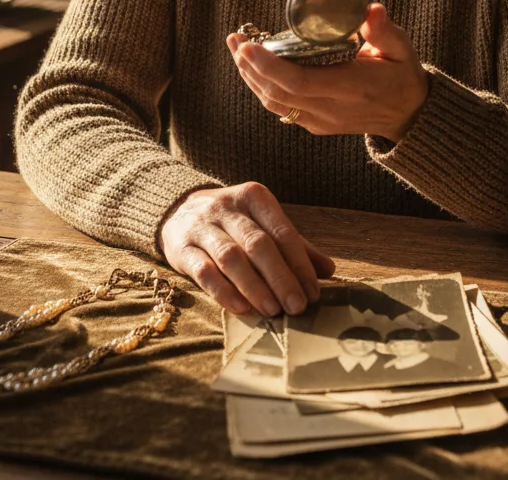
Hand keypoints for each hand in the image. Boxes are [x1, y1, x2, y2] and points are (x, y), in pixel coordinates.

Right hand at [157, 182, 335, 316]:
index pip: (282, 231)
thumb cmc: (232, 222)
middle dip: (280, 278)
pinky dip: (223, 291)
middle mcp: (227, 207)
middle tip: (297, 307)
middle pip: (258, 244)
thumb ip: (294, 246)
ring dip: (255, 287)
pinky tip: (241, 308)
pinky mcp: (181, 247)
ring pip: (231, 257)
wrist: (179, 210)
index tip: (313, 292)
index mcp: (254, 197)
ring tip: (273, 311)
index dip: (299, 263)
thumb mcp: (263, 224)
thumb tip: (328, 270)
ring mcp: (202, 225)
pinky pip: (203, 271)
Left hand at [227, 3, 429, 141]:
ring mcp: (320, 121)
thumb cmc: (402, 75)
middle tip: (235, 39)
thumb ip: (385, 30)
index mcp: (351, 89)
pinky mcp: (315, 124)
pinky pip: (281, 107)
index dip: (269, 66)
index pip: (300, 82)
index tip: (248, 45)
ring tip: (237, 49)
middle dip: (250, 66)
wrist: (408, 116)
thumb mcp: (401, 49)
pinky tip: (253, 67)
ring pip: (273, 102)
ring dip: (250, 77)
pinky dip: (262, 87)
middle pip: (277, 93)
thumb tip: (371, 10)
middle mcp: (331, 110)